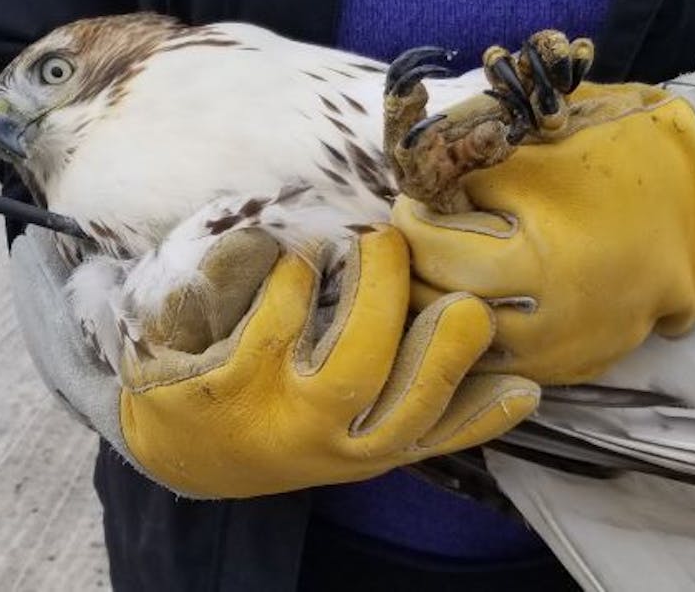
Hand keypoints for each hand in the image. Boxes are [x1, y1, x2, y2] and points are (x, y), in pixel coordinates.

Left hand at [9, 226, 537, 498]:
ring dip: (375, 294)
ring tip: (375, 245)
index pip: (436, 433)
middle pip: (406, 399)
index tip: (525, 382)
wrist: (168, 437)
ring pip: (349, 364)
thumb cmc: (268, 413)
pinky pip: (273, 327)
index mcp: (363, 449)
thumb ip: (407, 397)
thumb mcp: (341, 424)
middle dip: (441, 339)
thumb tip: (514, 385)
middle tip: (449, 280)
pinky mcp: (222, 389)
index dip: (484, 412)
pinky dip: (293, 284)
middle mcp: (327, 446)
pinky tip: (296, 261)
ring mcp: (275, 420)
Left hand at [393, 82, 694, 384]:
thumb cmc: (612, 157)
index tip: (411, 200)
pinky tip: (465, 294)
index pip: (430, 249)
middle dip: (412, 263)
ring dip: (432, 304)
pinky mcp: (572, 371)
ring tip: (433, 262)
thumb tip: (403, 187)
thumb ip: (464, 167)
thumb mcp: (533, 146)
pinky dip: (469, 333)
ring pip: (457, 344)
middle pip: (435, 303)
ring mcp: (563, 355)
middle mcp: (553, 322)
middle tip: (411, 233)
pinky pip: (493, 365)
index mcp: (543, 259)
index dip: (408, 218)